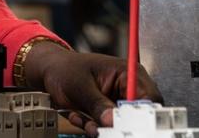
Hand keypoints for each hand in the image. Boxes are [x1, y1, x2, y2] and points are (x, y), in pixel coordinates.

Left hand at [23, 42, 162, 136]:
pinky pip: (108, 129)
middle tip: (99, 127)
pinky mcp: (108, 114)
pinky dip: (93, 128)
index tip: (124, 124)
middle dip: (118, 124)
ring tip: (82, 118)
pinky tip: (77, 116)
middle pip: (138, 115)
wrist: (49, 73)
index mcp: (128, 72)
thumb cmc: (64, 69)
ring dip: (101, 127)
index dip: (141, 114)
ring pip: (122, 126)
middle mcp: (127, 88)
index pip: (149, 97)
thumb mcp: (79, 85)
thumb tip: (112, 120)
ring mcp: (118, 102)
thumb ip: (97, 103)